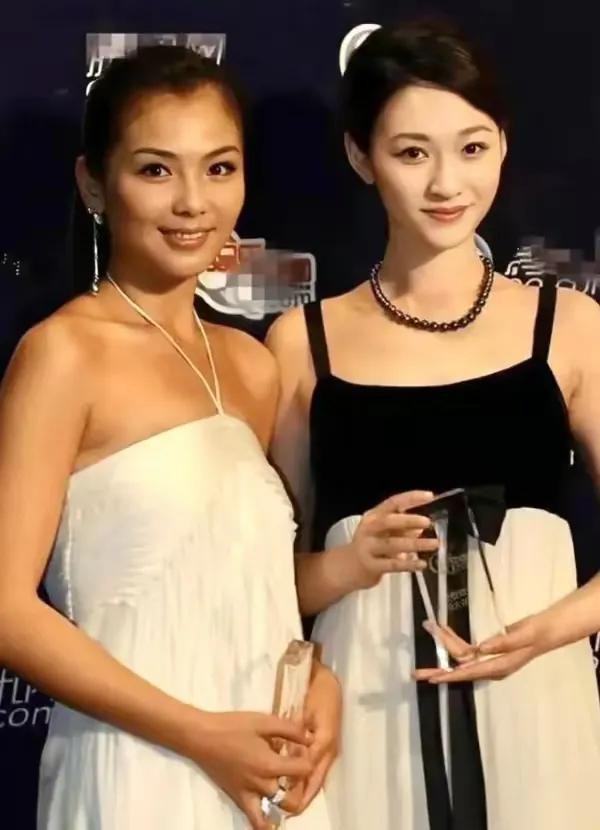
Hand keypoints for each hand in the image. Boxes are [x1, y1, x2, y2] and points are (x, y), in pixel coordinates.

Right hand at [192, 710, 313, 829]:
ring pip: (275, 814)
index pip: (303, 770)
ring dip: (285, 805)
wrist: (202, 737)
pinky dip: (264, 822)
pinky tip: (270, 817)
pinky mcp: (238, 799)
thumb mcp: (264, 721)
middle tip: (297, 772)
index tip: (303, 750)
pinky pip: (254, 819)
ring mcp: (249, 795)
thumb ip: (290, 730)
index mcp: (270, 764)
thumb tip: (310, 738)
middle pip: (293, 798)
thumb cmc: (233, 726)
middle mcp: (262, 785)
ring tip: (287, 791)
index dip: (308, 759)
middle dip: (300, 787)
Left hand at [298, 662, 341, 810]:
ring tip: (289, 802)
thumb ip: (298, 735)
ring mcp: (328, 746)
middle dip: (302, 796)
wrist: (326, 677)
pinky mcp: (325, 741)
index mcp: (325, 742)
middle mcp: (329, 749)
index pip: (311, 773)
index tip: (287, 803)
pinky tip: (294, 781)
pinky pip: (317, 764)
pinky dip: (307, 776)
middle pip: (316, 780)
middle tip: (288, 810)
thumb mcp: (306, 711)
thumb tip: (292, 756)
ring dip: (304, 788)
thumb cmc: (316, 691)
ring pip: (317, 775)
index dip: (299, 789)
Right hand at [342, 491, 437, 590]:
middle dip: (409, 520)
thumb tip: (421, 527)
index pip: (393, 502)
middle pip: (389, 521)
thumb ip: (402, 530)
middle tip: (428, 522)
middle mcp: (369, 529)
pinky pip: (392, 565)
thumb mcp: (384, 533)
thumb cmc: (370, 546)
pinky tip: (421, 564)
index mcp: (373, 516)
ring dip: (415, 544)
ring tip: (434, 544)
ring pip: (392, 544)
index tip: (430, 496)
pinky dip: (409, 564)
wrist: (347, 568)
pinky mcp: (370, 565)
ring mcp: (368, 547)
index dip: (411, 498)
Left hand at [413, 614, 551, 683]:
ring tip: (429, 628)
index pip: (469, 672)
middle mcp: (491, 666)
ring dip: (445, 644)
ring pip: (461, 656)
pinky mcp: (488, 651)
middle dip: (438, 668)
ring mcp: (489, 660)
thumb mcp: (523, 635)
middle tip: (415, 672)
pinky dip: (454, 640)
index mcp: (500, 666)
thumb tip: (481, 649)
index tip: (433, 680)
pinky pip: (467, 649)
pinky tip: (443, 631)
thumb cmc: (537, 632)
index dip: (450, 676)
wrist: (546, 630)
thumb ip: (503, 642)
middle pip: (460, 668)